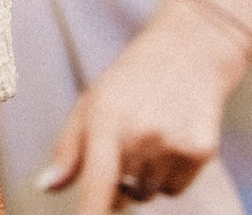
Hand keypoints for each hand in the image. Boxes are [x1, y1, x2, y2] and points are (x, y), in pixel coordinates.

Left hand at [38, 0, 251, 210]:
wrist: (189, 53)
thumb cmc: (131, 81)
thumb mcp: (90, 103)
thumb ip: (68, 149)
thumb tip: (47, 186)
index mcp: (106, 119)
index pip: (96, 181)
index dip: (91, 213)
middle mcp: (141, 133)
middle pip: (121, 194)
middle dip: (116, 185)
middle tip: (122, 149)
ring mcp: (175, 143)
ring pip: (149, 194)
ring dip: (144, 180)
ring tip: (147, 138)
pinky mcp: (203, 151)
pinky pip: (175, 189)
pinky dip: (169, 176)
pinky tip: (169, 142)